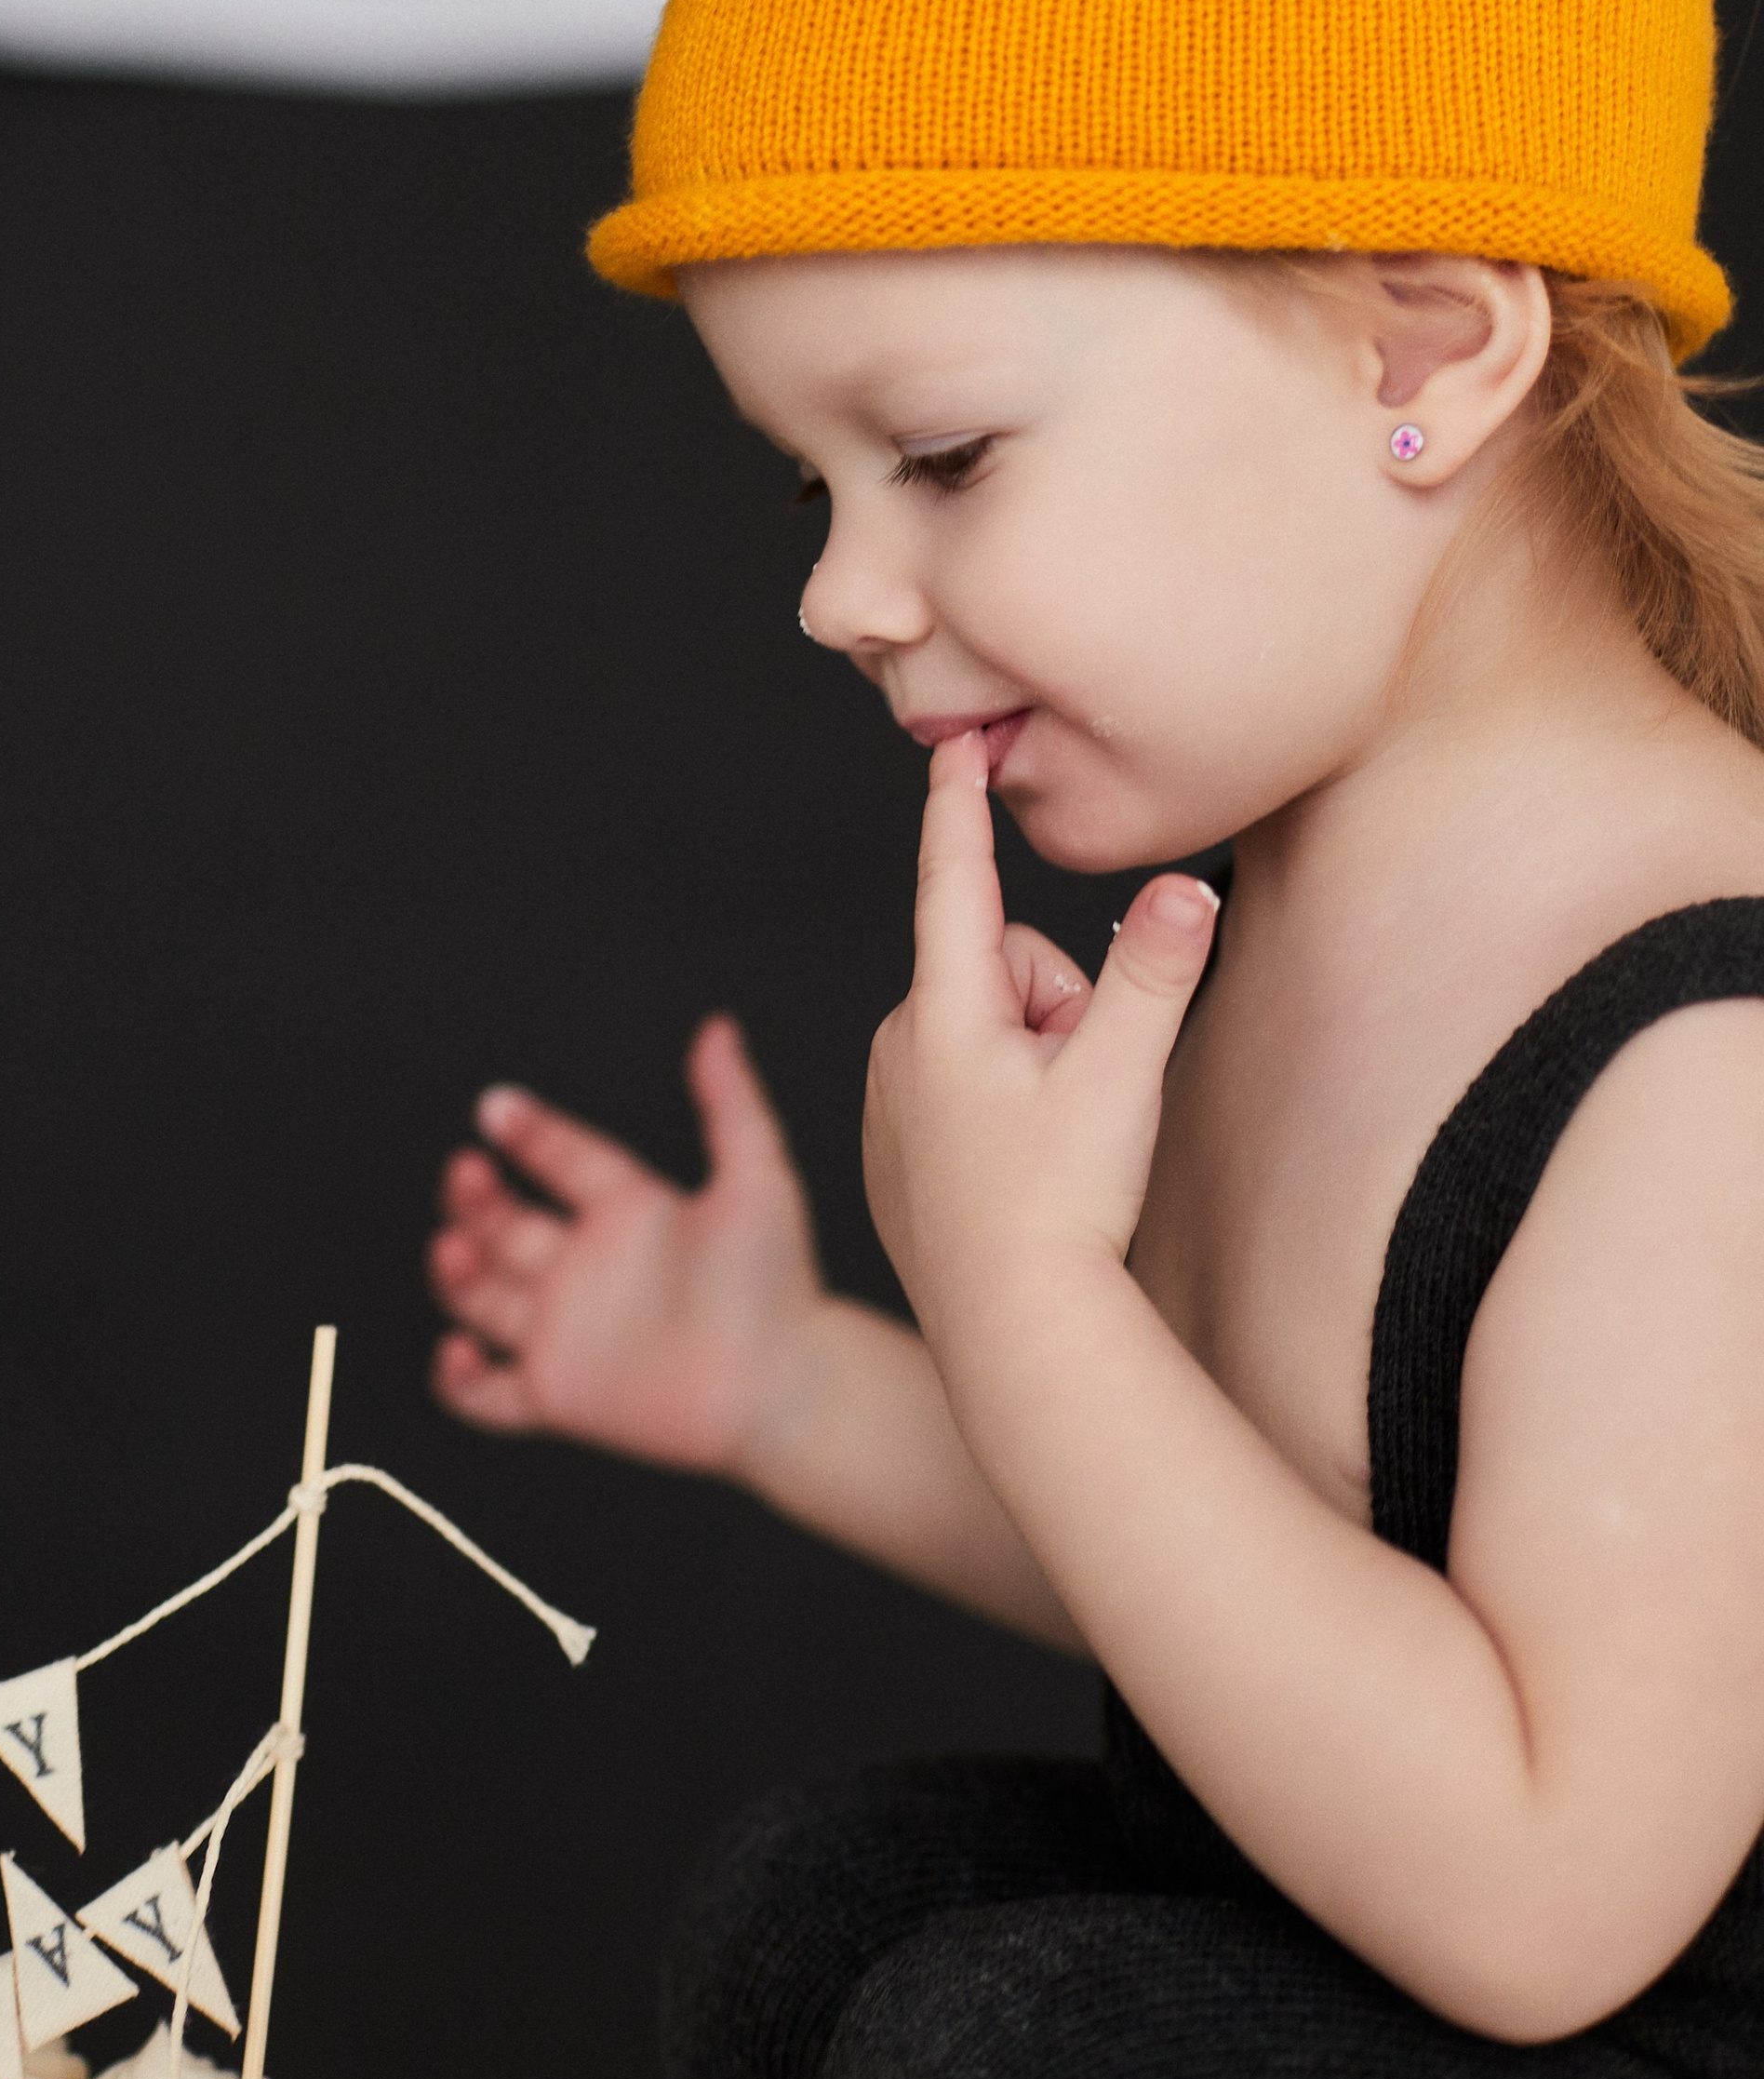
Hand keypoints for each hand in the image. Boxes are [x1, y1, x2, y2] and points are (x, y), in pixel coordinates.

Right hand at [427, 1019, 827, 1478]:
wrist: (789, 1386)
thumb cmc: (778, 1285)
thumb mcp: (757, 1180)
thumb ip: (730, 1104)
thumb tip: (717, 1026)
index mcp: (627, 1211)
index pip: (562, 1158)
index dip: (527, 1132)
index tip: (496, 1108)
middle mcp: (587, 1267)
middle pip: (505, 1224)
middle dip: (476, 1199)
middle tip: (466, 1175)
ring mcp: (567, 1332)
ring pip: (482, 1298)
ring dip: (455, 1273)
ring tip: (455, 1250)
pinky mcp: (560, 1397)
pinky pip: (487, 1397)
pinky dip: (458, 1380)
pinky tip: (459, 1349)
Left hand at [862, 734, 1217, 1328]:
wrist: (1010, 1336)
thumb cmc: (1064, 1206)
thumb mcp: (1121, 1077)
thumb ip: (1154, 973)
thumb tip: (1188, 887)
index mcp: (943, 1009)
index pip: (953, 878)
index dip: (957, 804)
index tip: (954, 742)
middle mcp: (898, 1042)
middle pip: (1004, 971)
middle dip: (1057, 1008)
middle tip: (1081, 1093)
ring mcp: (889, 1100)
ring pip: (990, 1032)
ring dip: (1037, 1063)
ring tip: (1052, 1146)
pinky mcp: (895, 1152)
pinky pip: (963, 1089)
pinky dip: (1003, 1112)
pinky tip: (1020, 1178)